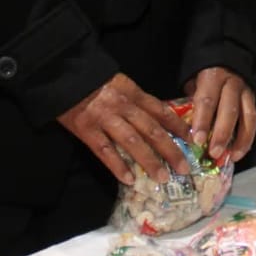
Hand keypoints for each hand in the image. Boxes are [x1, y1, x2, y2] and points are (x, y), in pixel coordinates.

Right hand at [57, 73, 192, 183]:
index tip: (193, 140)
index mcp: (132, 93)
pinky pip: (105, 151)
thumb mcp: (119, 83)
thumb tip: (157, 119)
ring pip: (132, 143)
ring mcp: (104, 119)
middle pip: (152, 130)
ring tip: (162, 178)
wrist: (63, 75)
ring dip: (149, 161)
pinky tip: (129, 180)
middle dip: (170, 150)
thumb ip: (136, 100)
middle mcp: (122, 106)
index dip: (178, 126)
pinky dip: (118, 166)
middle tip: (184, 168)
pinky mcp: (86, 130)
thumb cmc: (93, 80)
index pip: (161, 110)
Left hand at [183, 67, 255, 163]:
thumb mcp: (193, 82)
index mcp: (212, 77)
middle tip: (214, 152)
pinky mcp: (253, 99)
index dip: (203, 121)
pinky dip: (248, 138)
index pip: (207, 100)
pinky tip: (239, 152)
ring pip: (247, 116)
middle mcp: (232, 84)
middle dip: (222, 133)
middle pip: (229, 110)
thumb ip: (191, 101)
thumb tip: (184, 129)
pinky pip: (253, 120)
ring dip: (240, 139)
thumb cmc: (204, 76)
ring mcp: (245, 92)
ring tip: (232, 156)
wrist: (226, 57)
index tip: (198, 140)